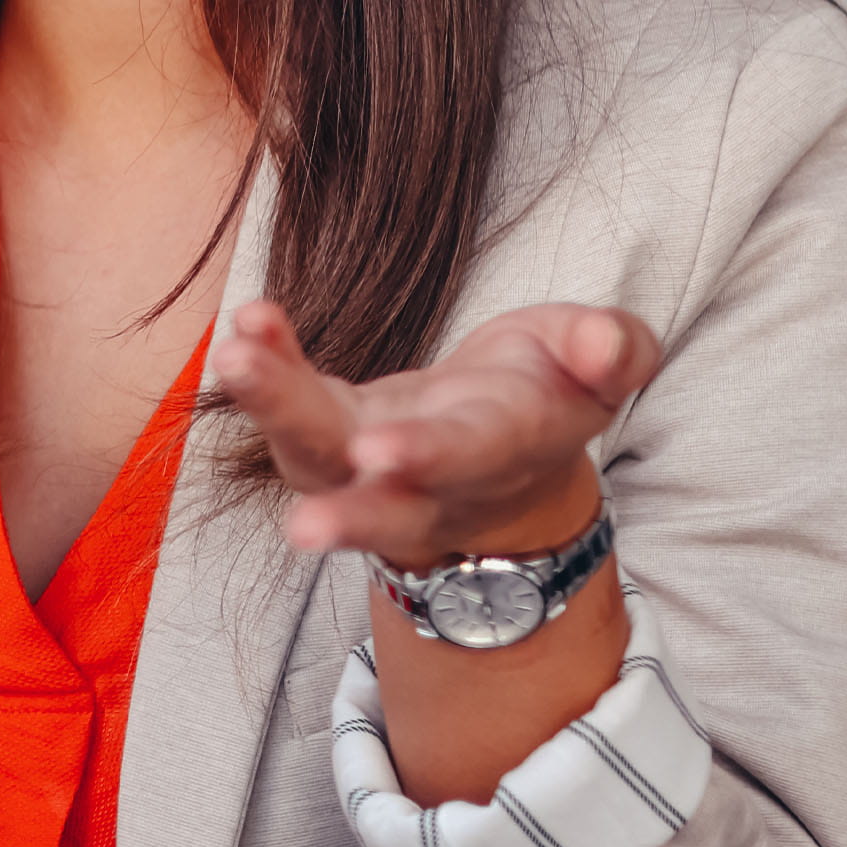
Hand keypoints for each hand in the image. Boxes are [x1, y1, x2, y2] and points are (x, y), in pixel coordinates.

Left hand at [210, 297, 654, 566]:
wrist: (500, 453)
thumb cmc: (547, 394)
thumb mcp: (596, 363)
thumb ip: (613, 350)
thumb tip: (605, 347)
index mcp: (506, 448)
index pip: (468, 456)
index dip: (427, 455)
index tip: (379, 452)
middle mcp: (427, 478)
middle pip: (382, 498)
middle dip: (348, 505)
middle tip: (302, 524)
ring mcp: (365, 467)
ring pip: (314, 457)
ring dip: (273, 411)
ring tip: (233, 360)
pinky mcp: (325, 437)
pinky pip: (289, 409)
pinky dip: (267, 369)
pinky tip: (245, 323)